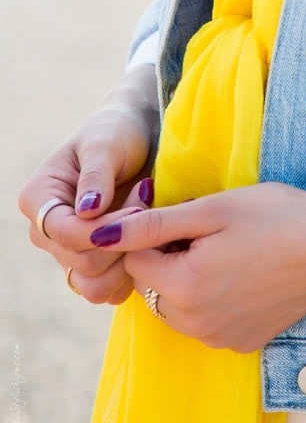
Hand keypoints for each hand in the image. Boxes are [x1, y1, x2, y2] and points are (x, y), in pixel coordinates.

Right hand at [18, 64, 160, 304]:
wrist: (138, 136)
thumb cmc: (117, 132)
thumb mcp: (106, 144)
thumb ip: (96, 176)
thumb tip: (86, 212)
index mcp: (39, 200)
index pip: (65, 234)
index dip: (105, 229)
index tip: (139, 207)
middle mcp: (47, 232)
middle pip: (82, 264)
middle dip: (124, 239)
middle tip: (148, 204)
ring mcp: (69, 252)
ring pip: (94, 287)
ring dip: (130, 260)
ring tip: (149, 222)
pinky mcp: (95, 264)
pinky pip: (110, 290)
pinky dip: (134, 273)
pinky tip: (150, 239)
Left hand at [87, 184, 305, 351]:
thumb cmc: (278, 216)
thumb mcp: (213, 209)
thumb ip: (153, 224)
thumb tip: (98, 234)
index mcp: (184, 285)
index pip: (134, 259)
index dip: (154, 231)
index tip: (185, 213)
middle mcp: (195, 323)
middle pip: (153, 286)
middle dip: (168, 258)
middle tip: (209, 230)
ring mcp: (219, 339)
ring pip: (176, 306)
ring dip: (187, 279)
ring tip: (228, 249)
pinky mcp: (241, 344)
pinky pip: (205, 321)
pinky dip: (212, 299)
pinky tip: (244, 273)